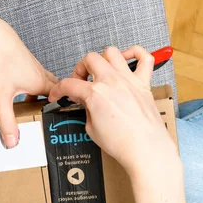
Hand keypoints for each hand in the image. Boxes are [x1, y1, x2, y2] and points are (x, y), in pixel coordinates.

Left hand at [0, 14, 57, 146]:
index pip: (61, 100)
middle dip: (57, 105)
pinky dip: (33, 88)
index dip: (65, 112)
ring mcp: (32, 66)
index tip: (66, 124)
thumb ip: (7, 120)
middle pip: (56, 92)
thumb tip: (12, 143)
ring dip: (44, 96)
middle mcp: (40, 74)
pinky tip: (20, 94)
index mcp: (41, 83)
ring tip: (39, 110)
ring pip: (44, 84)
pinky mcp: (22, 62)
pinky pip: (34, 78)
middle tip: (56, 120)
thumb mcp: (1, 96)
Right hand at [49, 46, 187, 202]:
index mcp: (95, 93)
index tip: (57, 95)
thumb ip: (87, 110)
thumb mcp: (92, 129)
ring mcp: (129, 80)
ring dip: (102, 60)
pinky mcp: (144, 84)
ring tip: (101, 72)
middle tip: (80, 82)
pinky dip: (136, 53)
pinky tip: (127, 59)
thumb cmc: (122, 143)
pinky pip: (145, 58)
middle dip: (80, 69)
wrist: (146, 149)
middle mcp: (112, 81)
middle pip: (89, 59)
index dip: (58, 90)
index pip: (68, 84)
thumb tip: (87, 103)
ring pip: (112, 52)